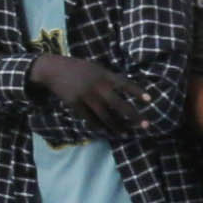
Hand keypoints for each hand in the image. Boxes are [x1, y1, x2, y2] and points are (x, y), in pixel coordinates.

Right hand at [27, 48, 147, 134]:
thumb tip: (126, 92)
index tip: (149, 99)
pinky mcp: (75, 104)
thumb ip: (109, 78)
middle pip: (118, 104)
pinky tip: (107, 131)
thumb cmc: (78, 68)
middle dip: (133, 116)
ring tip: (127, 134)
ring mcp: (85, 96)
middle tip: (146, 125)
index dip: (137, 91)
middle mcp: (96, 86)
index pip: (124, 83)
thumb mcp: (95, 68)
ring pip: (105, 116)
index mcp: (103, 75)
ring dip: (117, 126)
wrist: (52, 69)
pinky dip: (99, 126)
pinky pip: (90, 119)